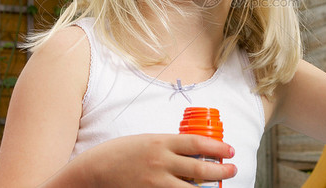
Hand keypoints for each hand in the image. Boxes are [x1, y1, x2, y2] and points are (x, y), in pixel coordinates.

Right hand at [73, 134, 236, 186]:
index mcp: (161, 142)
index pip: (198, 144)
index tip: (230, 150)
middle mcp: (161, 163)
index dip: (218, 148)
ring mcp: (155, 183)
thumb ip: (168, 147)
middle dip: (222, 170)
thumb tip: (193, 153)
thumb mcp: (147, 141)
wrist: (92, 172)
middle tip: (233, 168)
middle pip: (201, 169)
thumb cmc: (120, 153)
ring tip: (220, 187)